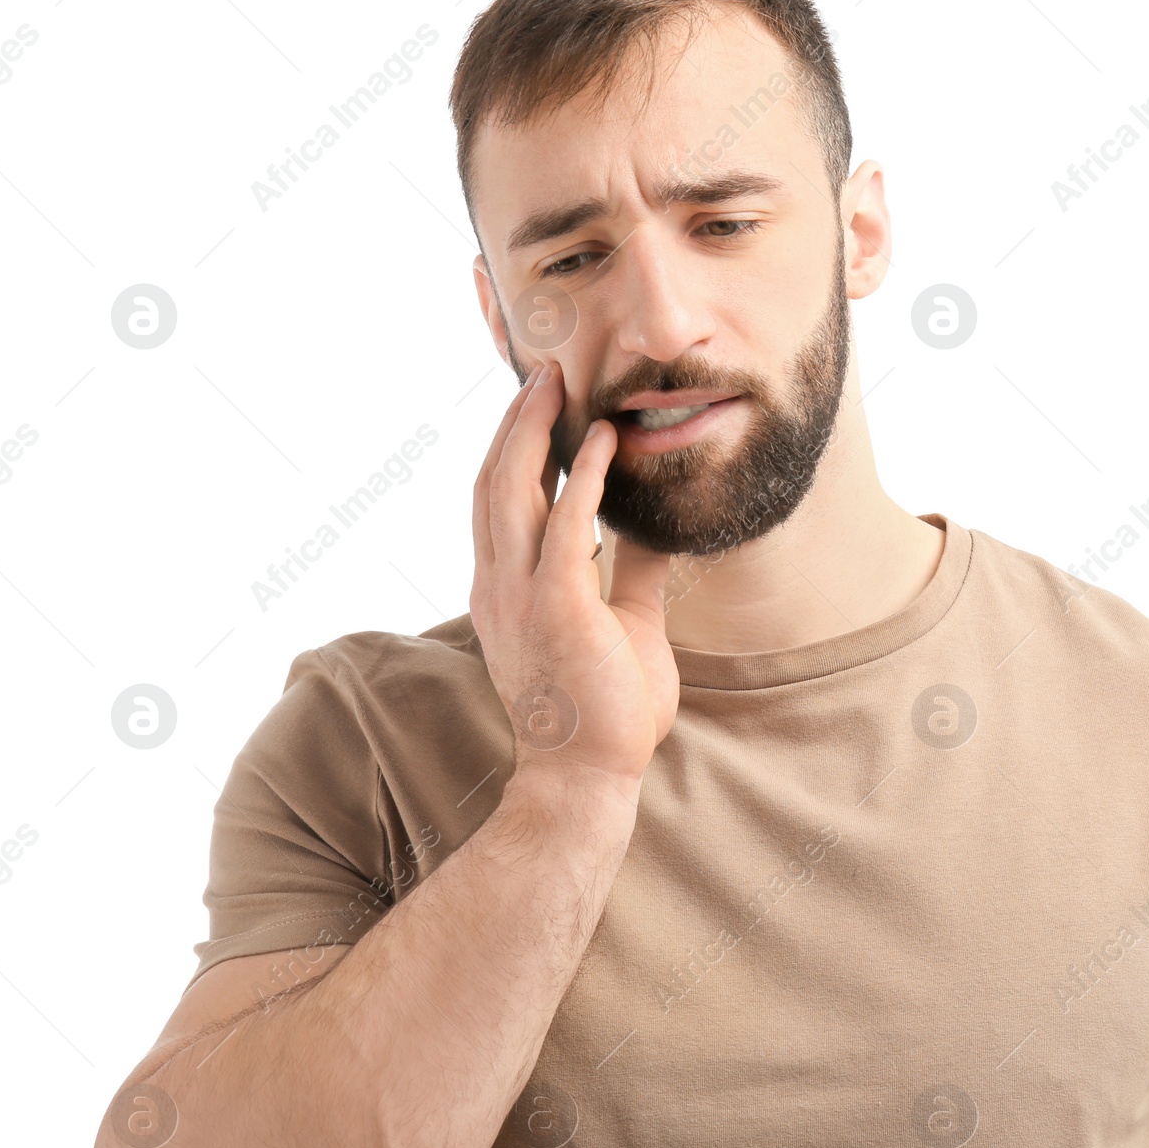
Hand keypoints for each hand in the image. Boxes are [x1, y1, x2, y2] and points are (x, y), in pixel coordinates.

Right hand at [469, 361, 678, 804]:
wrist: (587, 775)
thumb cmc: (605, 709)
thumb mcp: (624, 624)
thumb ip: (633, 572)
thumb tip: (656, 529)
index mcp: (505, 589)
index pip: (496, 500)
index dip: (510, 446)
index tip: (535, 403)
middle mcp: (499, 585)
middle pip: (492, 481)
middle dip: (515, 422)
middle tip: (543, 372)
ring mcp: (519, 595)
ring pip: (511, 491)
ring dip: (534, 432)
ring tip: (558, 384)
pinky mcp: (555, 607)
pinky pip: (564, 527)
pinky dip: (581, 478)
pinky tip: (602, 442)